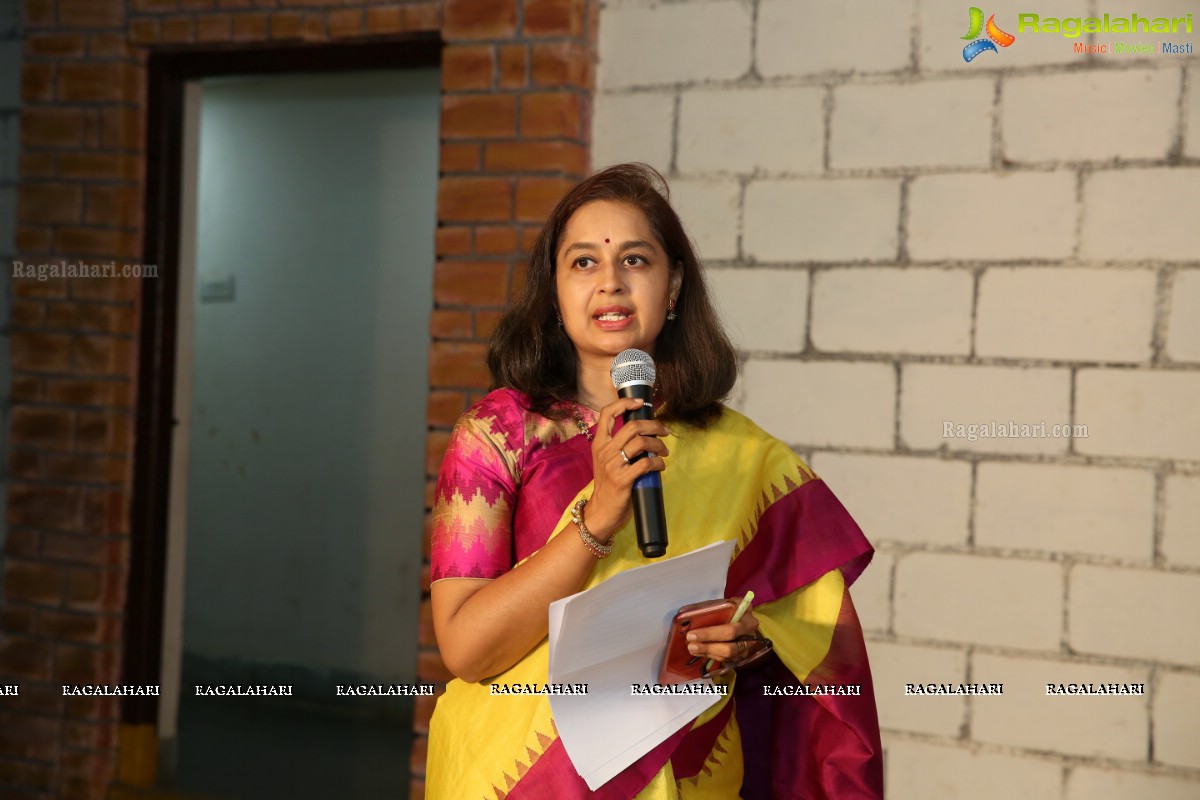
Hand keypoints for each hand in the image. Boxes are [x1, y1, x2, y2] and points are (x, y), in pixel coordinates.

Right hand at [584, 396, 670, 539]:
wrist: (601, 511)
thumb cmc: (608, 485)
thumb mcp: (607, 461)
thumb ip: (619, 446)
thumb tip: (645, 433)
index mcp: (599, 443)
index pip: (606, 413)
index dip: (624, 403)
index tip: (640, 403)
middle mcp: (604, 451)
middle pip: (633, 426)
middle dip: (654, 426)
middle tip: (664, 432)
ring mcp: (613, 465)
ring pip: (642, 442)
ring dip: (658, 445)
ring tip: (664, 452)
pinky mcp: (623, 479)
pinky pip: (646, 463)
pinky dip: (658, 462)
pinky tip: (660, 466)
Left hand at [684, 604, 767, 671]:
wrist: (743, 625)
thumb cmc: (728, 612)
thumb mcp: (718, 605)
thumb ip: (703, 608)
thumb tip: (684, 613)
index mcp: (744, 610)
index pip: (729, 619)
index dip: (711, 628)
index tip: (692, 631)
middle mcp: (749, 626)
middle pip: (730, 635)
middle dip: (708, 639)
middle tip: (690, 640)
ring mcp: (748, 642)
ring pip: (729, 651)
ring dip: (708, 650)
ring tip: (692, 648)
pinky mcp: (743, 654)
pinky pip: (727, 659)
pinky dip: (711, 655)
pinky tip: (699, 652)